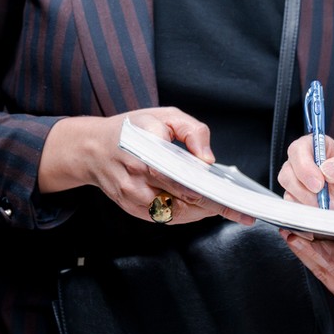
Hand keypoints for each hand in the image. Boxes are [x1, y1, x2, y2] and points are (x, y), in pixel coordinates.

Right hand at [40, 107, 246, 226]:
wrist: (92, 148)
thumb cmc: (132, 128)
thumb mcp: (164, 115)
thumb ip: (192, 131)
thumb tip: (207, 159)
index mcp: (147, 151)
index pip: (183, 178)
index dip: (209, 191)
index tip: (232, 200)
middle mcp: (137, 178)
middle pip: (182, 200)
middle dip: (213, 207)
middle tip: (241, 211)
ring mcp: (132, 197)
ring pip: (174, 213)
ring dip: (201, 213)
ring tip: (225, 208)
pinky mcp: (131, 208)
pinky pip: (164, 217)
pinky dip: (185, 215)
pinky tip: (201, 208)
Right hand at [279, 137, 333, 216]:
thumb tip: (328, 168)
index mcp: (324, 150)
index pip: (301, 147)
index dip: (304, 164)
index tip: (319, 182)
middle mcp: (310, 166)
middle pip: (288, 170)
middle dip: (303, 187)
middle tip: (323, 200)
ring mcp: (305, 187)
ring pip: (288, 190)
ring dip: (306, 202)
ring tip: (329, 209)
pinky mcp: (304, 206)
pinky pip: (292, 209)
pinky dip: (304, 214)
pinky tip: (322, 216)